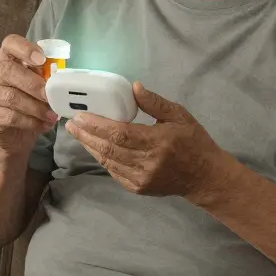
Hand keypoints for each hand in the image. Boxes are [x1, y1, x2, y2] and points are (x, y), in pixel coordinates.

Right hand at [0, 34, 59, 152]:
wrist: (13, 136)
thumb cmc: (28, 104)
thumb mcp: (37, 87)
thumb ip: (44, 78)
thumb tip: (60, 78)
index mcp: (5, 59)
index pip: (9, 43)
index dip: (25, 48)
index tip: (41, 59)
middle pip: (7, 70)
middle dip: (33, 83)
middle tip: (50, 95)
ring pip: (10, 97)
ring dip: (35, 107)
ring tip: (52, 115)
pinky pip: (11, 117)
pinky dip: (31, 121)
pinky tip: (43, 124)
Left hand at [64, 82, 229, 199]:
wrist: (204, 177)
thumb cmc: (193, 142)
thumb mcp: (179, 116)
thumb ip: (155, 102)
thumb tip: (133, 87)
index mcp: (158, 142)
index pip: (120, 133)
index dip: (97, 125)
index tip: (80, 116)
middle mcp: (147, 163)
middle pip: (109, 148)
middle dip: (86, 135)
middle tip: (71, 123)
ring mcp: (141, 178)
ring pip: (108, 161)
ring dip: (90, 147)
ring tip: (77, 133)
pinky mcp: (138, 188)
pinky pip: (114, 172)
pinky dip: (102, 159)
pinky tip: (93, 147)